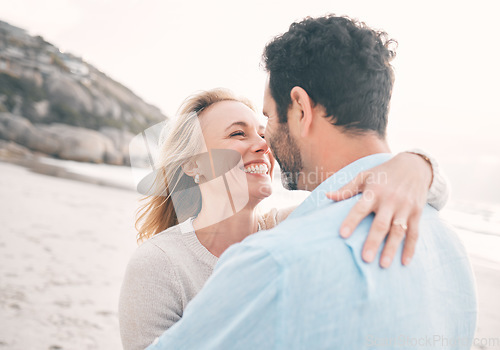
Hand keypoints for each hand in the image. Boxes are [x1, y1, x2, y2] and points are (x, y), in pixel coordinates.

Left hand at [326, 152, 432, 267]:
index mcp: (374, 191)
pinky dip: (410, 248)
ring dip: (391, 249)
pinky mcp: (417, 213)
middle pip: (381, 224)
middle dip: (373, 241)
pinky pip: (414, 233)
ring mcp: (405, 207)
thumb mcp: (364, 176)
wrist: (414, 166)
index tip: (342, 235)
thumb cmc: (383, 173)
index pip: (360, 208)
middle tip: (365, 258)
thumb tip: (327, 196)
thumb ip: (346, 188)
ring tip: (383, 265)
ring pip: (398, 231)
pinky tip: (404, 262)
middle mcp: (390, 200)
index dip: (351, 221)